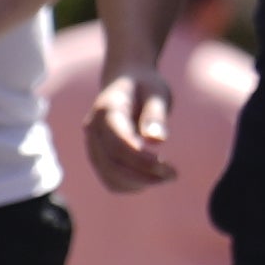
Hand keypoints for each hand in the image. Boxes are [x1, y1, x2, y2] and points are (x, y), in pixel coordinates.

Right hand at [84, 72, 177, 192]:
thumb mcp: (156, 92)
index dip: (143, 160)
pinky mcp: (97, 155)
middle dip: (143, 176)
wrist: (126, 79)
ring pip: (109, 176)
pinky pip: (110, 179)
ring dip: (138, 183)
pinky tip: (151, 178)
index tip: (169, 168)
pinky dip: (130, 185)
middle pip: (112, 164)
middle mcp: (93, 128)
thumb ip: (155, 115)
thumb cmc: (145, 85)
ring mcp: (92, 143)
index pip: (119, 144)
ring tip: (165, 177)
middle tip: (173, 175)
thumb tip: (156, 140)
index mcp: (106, 109)